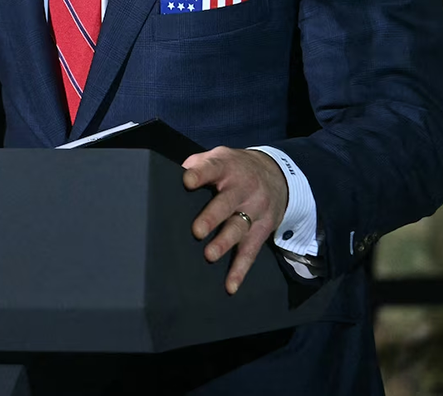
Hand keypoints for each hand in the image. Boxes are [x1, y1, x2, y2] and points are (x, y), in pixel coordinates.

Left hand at [181, 147, 287, 294]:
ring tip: (209, 255)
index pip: (213, 167)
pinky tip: (229, 285)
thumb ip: (196, 165)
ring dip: (224, 243)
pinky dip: (240, 270)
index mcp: (227, 167)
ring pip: (239, 228)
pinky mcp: (262, 229)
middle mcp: (243, 189)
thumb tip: (167, 178)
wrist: (275, 175)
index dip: (200, 174)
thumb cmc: (233, 168)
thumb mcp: (217, 157)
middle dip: (212, 217)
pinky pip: (251, 251)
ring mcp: (255, 210)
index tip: (186, 181)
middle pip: (227, 203)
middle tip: (196, 231)